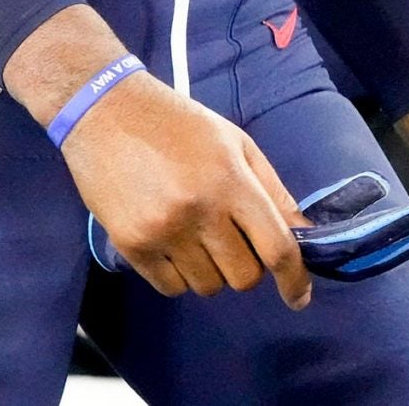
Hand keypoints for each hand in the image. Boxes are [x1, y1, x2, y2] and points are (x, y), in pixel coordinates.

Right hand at [58, 70, 312, 308]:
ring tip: (194, 234)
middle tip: (230, 239)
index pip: (276, 247)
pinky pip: (171, 288)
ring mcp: (163, 231)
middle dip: (246, 266)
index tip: (299, 297)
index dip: (294, 279)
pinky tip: (170, 243)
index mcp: (231, 179)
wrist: (105, 110)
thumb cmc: (178, 123)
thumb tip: (303, 235)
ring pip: (208, 286)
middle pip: (243, 277)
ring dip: (211, 270)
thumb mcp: (235, 142)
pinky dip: (179, 275)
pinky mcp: (131, 244)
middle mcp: (199, 210)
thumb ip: (272, 190)